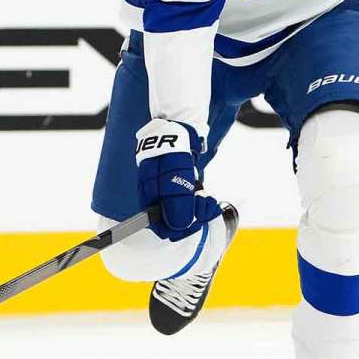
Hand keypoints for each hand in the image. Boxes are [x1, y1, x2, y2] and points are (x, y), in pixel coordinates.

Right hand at [134, 118, 221, 240]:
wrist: (178, 129)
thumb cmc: (172, 154)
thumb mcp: (175, 180)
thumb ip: (176, 204)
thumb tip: (180, 226)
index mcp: (149, 200)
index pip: (162, 228)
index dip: (180, 229)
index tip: (196, 222)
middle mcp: (156, 199)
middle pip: (174, 222)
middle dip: (193, 218)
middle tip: (207, 205)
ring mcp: (167, 192)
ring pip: (183, 212)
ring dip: (199, 210)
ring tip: (209, 200)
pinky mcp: (177, 185)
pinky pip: (188, 202)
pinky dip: (199, 202)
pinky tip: (206, 196)